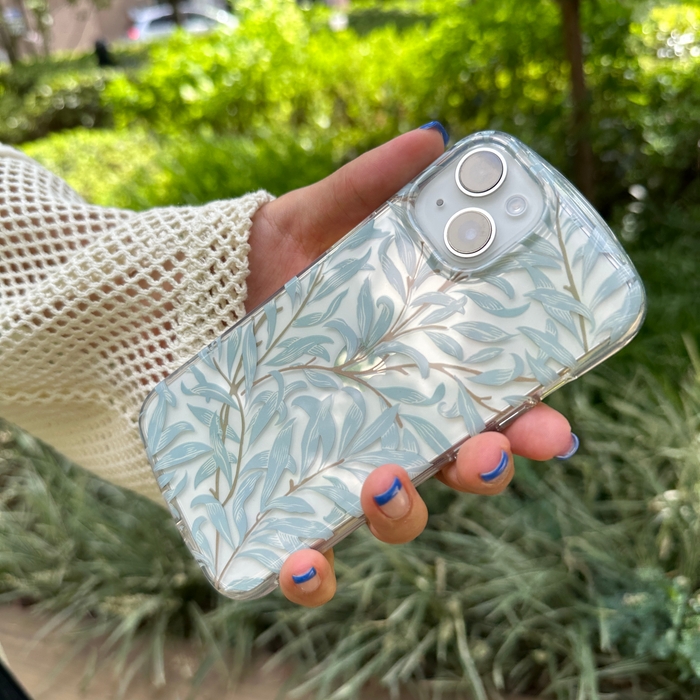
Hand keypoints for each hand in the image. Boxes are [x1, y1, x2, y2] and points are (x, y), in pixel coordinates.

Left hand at [247, 125, 576, 606]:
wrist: (176, 308)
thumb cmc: (259, 268)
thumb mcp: (312, 220)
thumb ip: (369, 186)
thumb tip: (433, 139)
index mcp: (411, 369)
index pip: (488, 405)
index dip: (528, 424)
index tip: (552, 426)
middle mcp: (384, 423)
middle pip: (453, 466)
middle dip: (483, 469)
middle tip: (485, 453)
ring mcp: (333, 464)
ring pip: (392, 514)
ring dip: (402, 513)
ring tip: (383, 484)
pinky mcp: (278, 496)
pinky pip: (307, 554)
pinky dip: (312, 574)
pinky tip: (302, 563)